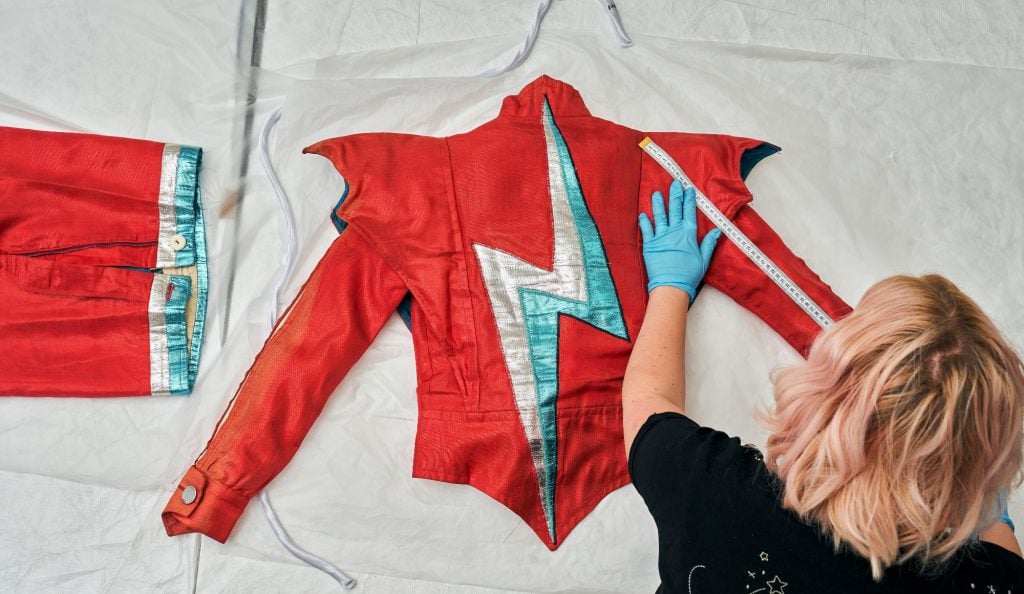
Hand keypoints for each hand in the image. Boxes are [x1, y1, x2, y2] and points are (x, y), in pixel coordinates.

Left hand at [638, 180, 721, 300]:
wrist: (671, 286)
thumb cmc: (689, 275)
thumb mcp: (704, 259)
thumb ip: (709, 243)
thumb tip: (717, 231)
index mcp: (688, 234)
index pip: (689, 212)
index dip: (689, 200)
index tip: (688, 189)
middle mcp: (674, 232)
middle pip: (674, 209)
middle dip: (675, 195)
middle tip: (674, 183)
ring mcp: (661, 237)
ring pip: (659, 216)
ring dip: (658, 204)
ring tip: (656, 193)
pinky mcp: (650, 245)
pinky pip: (646, 230)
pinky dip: (644, 221)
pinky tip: (642, 214)